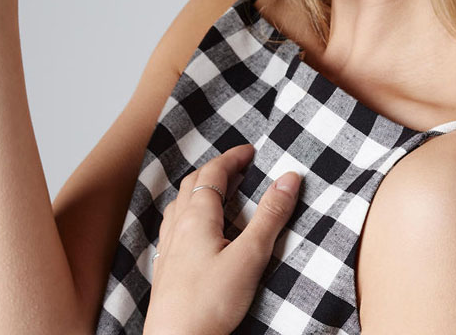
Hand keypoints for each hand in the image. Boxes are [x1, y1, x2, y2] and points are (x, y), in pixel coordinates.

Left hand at [143, 142, 301, 334]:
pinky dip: (189, 214)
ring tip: (218, 194)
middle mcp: (178, 227)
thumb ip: (270, 216)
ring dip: (200, 190)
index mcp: (196, 216)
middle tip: (239, 168)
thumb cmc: (210, 303)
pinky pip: (174, 228)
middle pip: (193, 183)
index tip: (250, 151)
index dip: (232, 158)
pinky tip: (196, 233)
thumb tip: (289, 177)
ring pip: (180, 205)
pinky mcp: (165, 271)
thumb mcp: (250, 256)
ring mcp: (168, 250)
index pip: (213, 172)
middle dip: (216, 170)